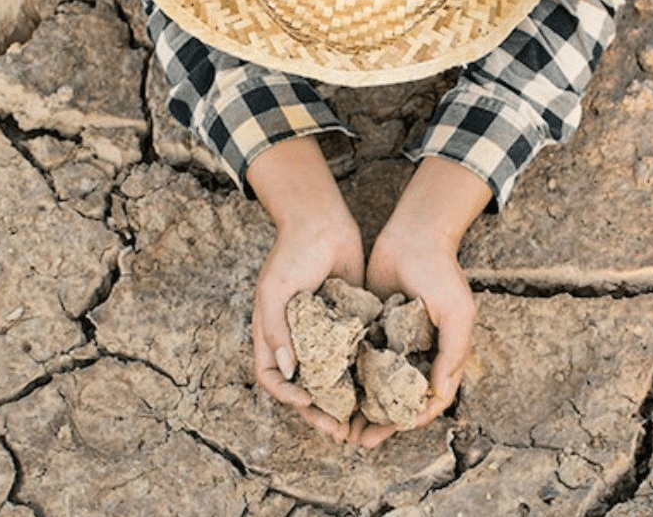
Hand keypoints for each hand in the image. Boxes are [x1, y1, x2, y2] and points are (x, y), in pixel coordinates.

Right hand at [247, 136, 363, 441]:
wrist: (323, 222)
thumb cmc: (292, 253)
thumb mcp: (276, 290)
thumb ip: (277, 329)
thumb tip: (287, 371)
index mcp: (272, 336)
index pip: (273, 379)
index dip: (287, 396)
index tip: (308, 402)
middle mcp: (297, 341)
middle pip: (304, 389)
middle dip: (319, 412)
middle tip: (339, 431)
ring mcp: (324, 336)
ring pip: (332, 380)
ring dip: (343, 403)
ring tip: (360, 423)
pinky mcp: (350, 327)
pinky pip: (354, 358)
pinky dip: (362, 377)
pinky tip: (379, 391)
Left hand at [352, 157, 489, 447]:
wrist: (412, 234)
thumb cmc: (440, 271)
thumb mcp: (457, 311)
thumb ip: (452, 352)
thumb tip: (438, 394)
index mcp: (441, 354)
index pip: (429, 399)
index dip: (412, 419)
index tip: (390, 431)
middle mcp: (417, 352)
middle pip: (398, 399)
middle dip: (380, 422)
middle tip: (358, 441)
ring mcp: (393, 341)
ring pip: (376, 385)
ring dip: (361, 407)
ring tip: (341, 427)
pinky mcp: (370, 327)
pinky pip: (359, 358)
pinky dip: (348, 378)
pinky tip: (330, 392)